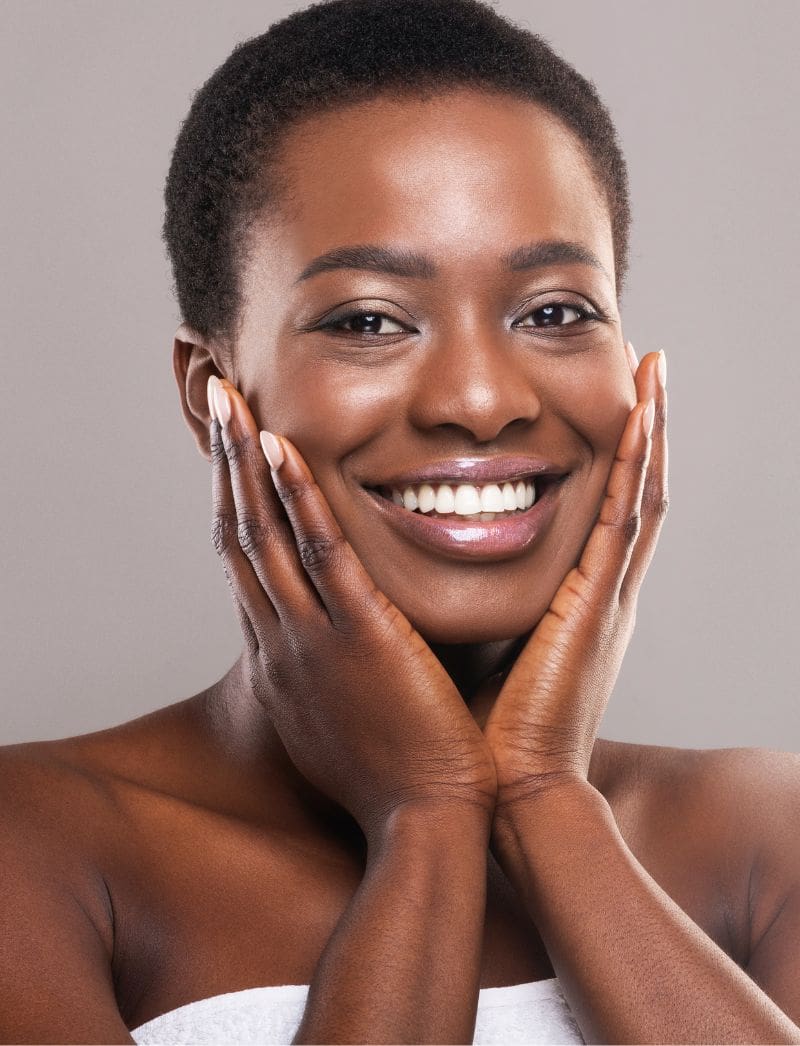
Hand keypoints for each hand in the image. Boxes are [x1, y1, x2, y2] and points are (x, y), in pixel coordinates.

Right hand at [208, 378, 496, 842]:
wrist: (426, 820)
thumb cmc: (394, 772)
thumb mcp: (342, 716)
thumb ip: (332, 667)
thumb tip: (338, 640)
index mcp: (283, 655)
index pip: (247, 564)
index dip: (232, 504)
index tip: (230, 457)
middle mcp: (282, 639)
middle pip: (239, 537)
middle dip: (224, 468)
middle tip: (214, 407)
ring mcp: (313, 636)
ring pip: (265, 535)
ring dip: (244, 465)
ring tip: (230, 405)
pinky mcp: (358, 636)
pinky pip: (321, 554)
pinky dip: (298, 499)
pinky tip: (283, 449)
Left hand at [483, 347, 667, 812]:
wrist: (511, 796)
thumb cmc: (487, 735)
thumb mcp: (484, 653)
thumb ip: (475, 608)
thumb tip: (426, 573)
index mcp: (579, 604)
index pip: (602, 511)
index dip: (612, 456)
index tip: (609, 402)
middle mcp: (604, 592)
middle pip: (632, 489)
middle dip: (643, 426)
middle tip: (646, 363)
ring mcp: (608, 596)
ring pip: (638, 491)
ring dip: (650, 427)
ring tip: (654, 365)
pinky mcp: (597, 605)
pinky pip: (621, 517)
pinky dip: (635, 463)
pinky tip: (638, 412)